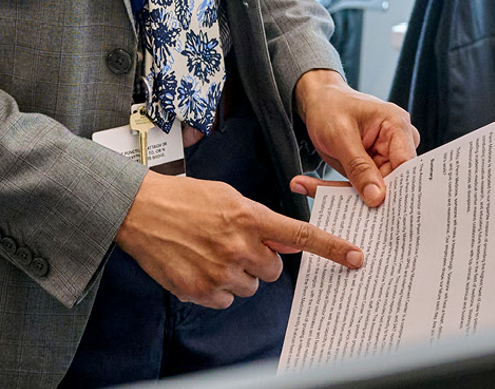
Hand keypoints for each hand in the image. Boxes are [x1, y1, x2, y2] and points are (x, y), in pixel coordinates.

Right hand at [115, 170, 364, 308]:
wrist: (140, 210)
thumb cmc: (184, 198)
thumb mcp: (227, 195)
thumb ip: (257, 217)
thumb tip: (280, 236)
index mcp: (248, 217)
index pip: (298, 236)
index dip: (330, 248)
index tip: (355, 257)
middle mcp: (238, 247)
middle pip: (273, 269)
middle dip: (260, 260)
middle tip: (235, 243)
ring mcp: (219, 271)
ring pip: (249, 286)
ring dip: (237, 274)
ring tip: (210, 251)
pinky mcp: (200, 290)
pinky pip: (225, 299)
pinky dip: (215, 287)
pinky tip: (198, 264)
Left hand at [290, 70, 418, 206]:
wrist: (319, 101)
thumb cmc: (330, 107)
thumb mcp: (340, 136)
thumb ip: (359, 167)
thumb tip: (377, 197)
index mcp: (397, 126)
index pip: (407, 166)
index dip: (398, 191)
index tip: (381, 211)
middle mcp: (399, 142)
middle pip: (395, 181)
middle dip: (371, 198)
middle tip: (350, 214)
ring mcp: (388, 155)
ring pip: (379, 188)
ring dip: (354, 196)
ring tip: (323, 196)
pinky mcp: (375, 166)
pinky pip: (366, 186)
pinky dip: (346, 191)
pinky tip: (322, 191)